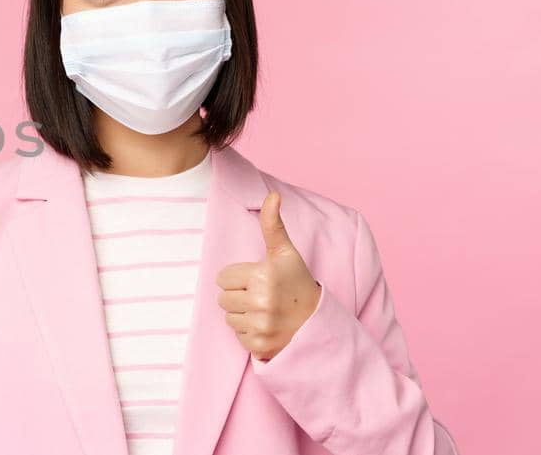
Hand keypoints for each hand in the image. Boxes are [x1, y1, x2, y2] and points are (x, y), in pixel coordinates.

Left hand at [215, 191, 321, 360]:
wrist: (317, 322)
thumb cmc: (297, 283)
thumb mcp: (286, 253)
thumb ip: (273, 224)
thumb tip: (272, 195)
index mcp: (263, 275)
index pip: (222, 278)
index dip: (239, 278)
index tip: (259, 280)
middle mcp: (261, 301)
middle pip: (222, 299)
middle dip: (239, 296)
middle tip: (263, 297)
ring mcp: (260, 326)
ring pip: (228, 318)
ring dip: (243, 315)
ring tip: (265, 311)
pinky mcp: (259, 346)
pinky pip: (237, 336)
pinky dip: (249, 333)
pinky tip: (267, 327)